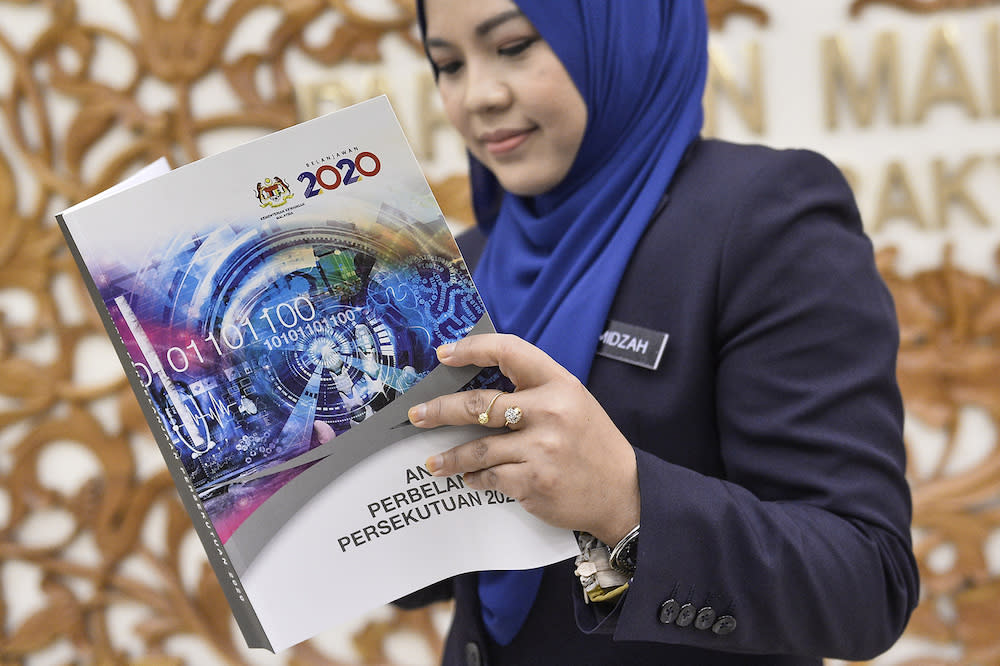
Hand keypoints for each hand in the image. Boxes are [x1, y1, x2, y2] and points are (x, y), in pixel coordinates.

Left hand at [407, 334, 639, 545]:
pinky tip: (468, 479)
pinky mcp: (533, 481)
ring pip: (477, 448)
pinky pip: (489, 477)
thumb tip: (480, 388)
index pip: (510, 351)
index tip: (445, 354)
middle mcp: (549, 412)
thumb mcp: (573, 403)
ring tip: (432, 462)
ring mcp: (541, 448)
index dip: (473, 347)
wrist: (624, 492)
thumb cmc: (592, 444)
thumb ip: (534, 390)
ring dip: (449, 456)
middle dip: (440, 410)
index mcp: (559, 384)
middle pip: (479, 404)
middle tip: (416, 415)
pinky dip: (474, 478)